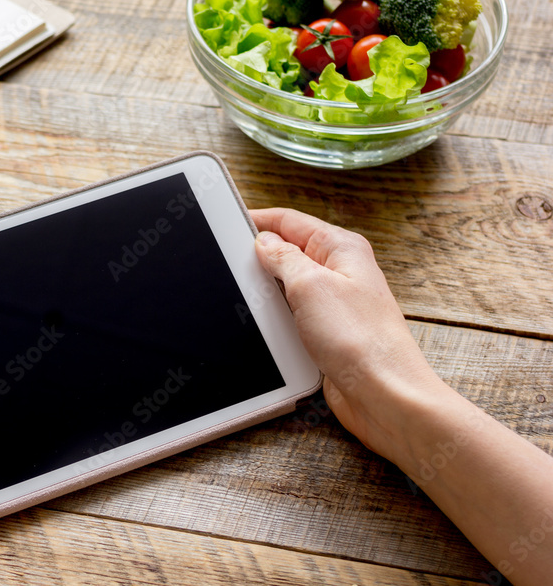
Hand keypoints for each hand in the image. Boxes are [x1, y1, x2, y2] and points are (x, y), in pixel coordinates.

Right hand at [250, 207, 450, 459]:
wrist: (382, 393)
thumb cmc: (360, 340)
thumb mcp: (309, 284)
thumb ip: (282, 257)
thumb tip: (263, 242)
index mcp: (342, 248)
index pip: (291, 220)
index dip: (259, 219)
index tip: (230, 222)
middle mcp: (341, 271)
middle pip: (289, 250)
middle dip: (260, 255)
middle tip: (231, 260)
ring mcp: (335, 302)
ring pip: (289, 283)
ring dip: (268, 288)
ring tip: (247, 292)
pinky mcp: (328, 330)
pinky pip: (293, 312)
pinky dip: (277, 314)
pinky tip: (265, 320)